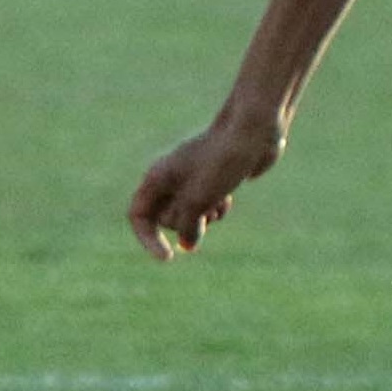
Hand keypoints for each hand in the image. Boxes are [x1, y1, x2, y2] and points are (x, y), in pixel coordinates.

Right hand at [126, 115, 281, 260]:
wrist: (254, 132)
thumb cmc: (221, 162)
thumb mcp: (199, 202)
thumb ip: (187, 228)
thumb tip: (188, 246)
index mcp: (157, 176)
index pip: (138, 216)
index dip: (148, 239)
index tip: (168, 258)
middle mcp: (170, 177)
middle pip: (166, 220)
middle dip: (185, 223)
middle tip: (201, 212)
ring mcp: (192, 179)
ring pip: (189, 216)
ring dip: (204, 218)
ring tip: (217, 203)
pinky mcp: (212, 181)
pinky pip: (207, 208)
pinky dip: (216, 209)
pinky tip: (228, 198)